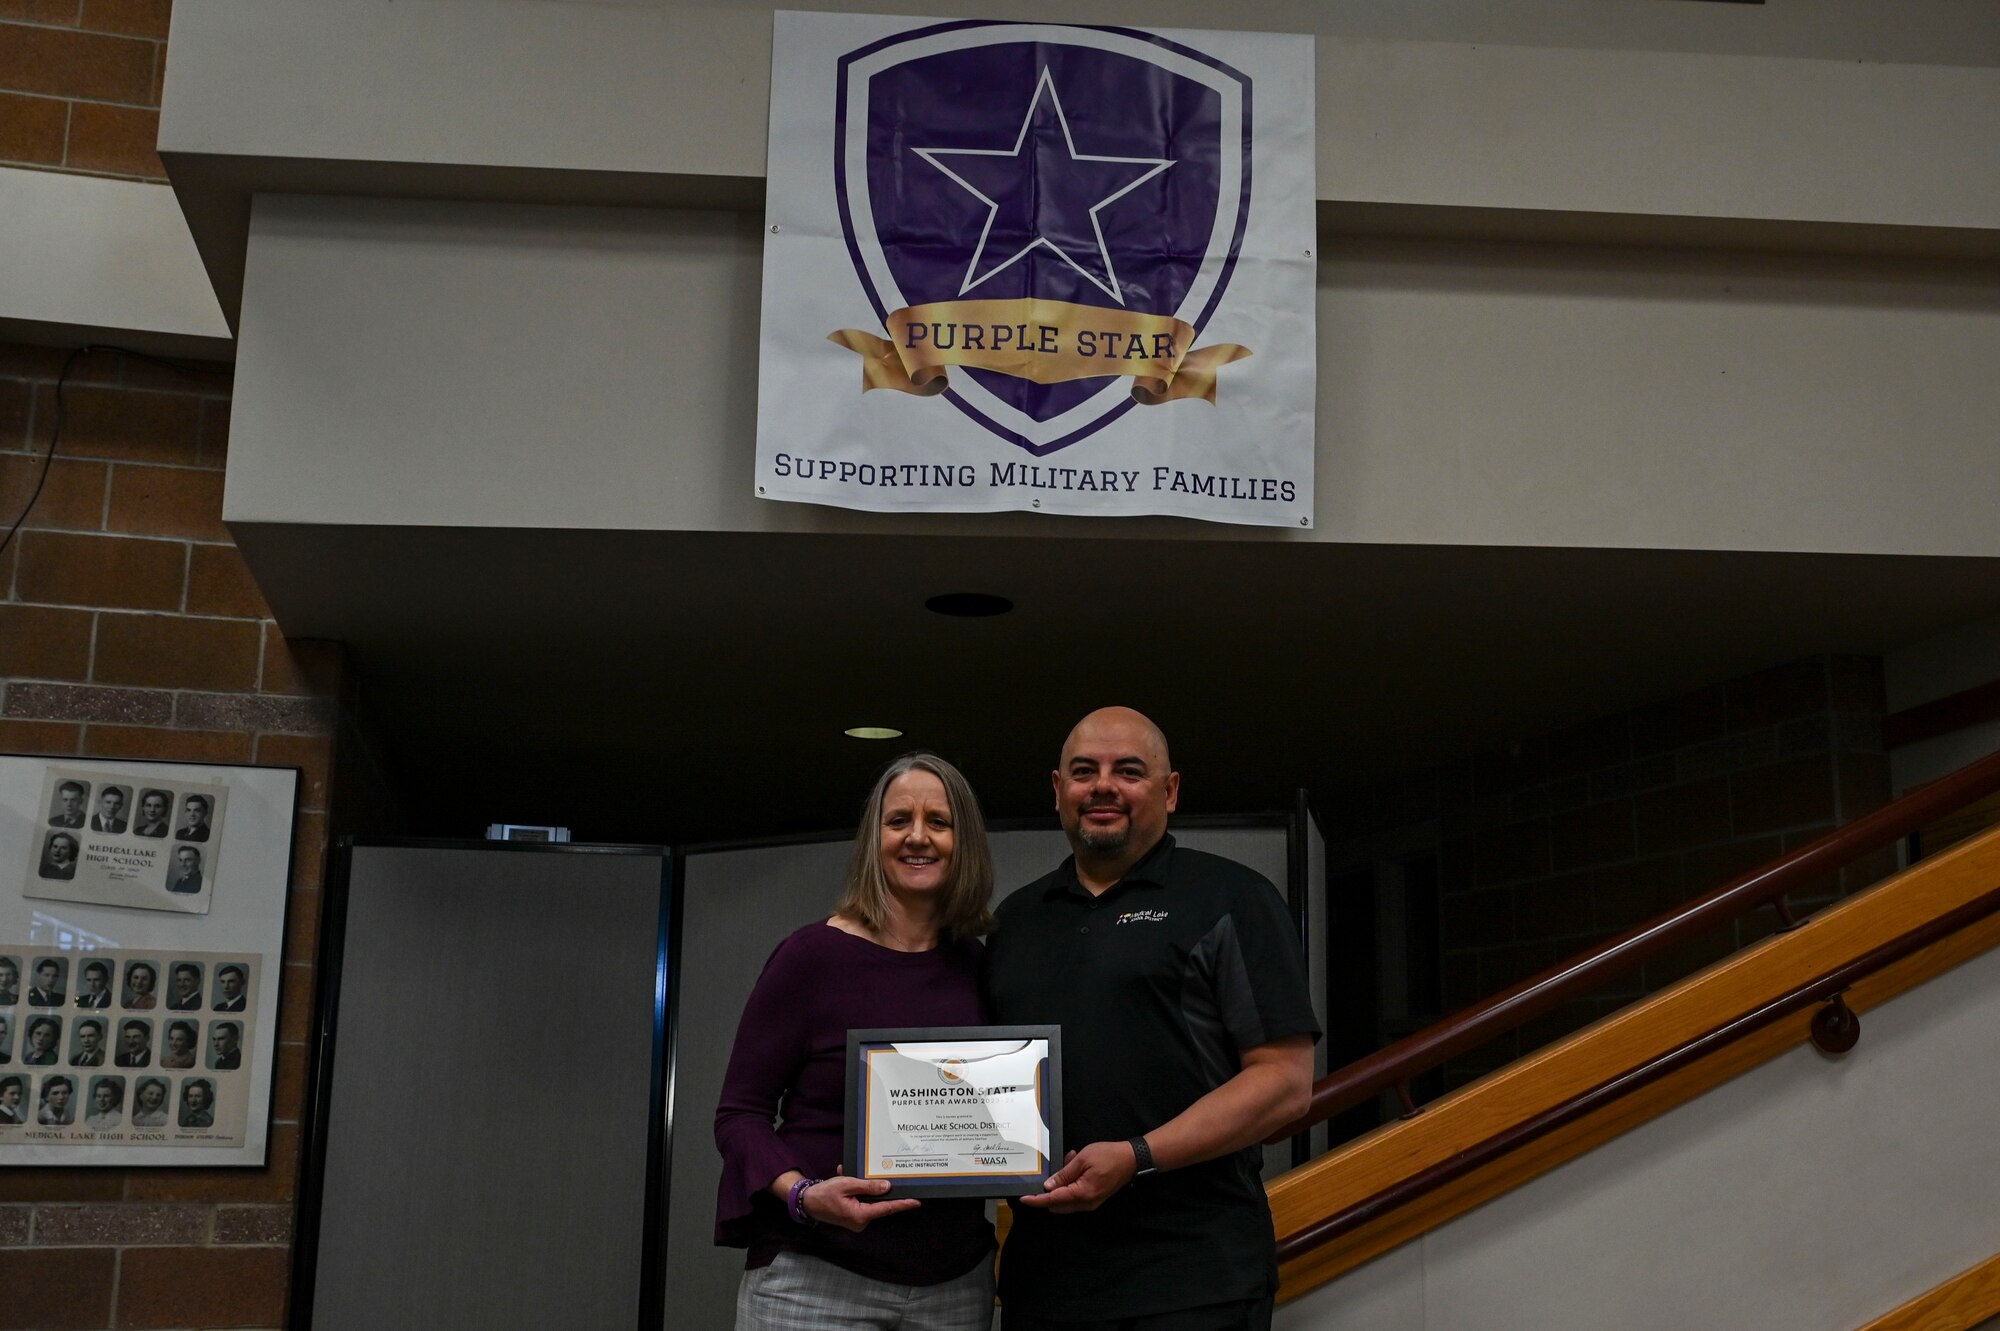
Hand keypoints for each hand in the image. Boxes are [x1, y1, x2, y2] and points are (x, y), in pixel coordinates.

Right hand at [803, 1166, 920, 1231]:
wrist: (807, 1202)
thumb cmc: (825, 1194)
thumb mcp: (847, 1184)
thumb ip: (868, 1186)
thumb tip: (887, 1187)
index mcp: (860, 1215)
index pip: (887, 1208)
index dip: (903, 1204)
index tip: (917, 1201)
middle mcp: (861, 1221)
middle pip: (878, 1203)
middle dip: (877, 1188)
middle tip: (882, 1174)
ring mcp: (856, 1220)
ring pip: (868, 1201)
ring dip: (861, 1187)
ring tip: (847, 1175)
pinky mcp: (852, 1216)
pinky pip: (860, 1201)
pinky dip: (855, 1190)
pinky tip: (844, 1177)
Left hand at [1015, 1141, 1137, 1212]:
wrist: (1132, 1160)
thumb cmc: (1108, 1156)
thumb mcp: (1083, 1160)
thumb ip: (1064, 1174)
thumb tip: (1048, 1187)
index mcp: (1081, 1194)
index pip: (1052, 1200)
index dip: (1036, 1200)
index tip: (1023, 1198)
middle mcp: (1085, 1204)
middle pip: (1057, 1204)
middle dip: (1050, 1189)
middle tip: (1056, 1166)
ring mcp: (1091, 1203)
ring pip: (1065, 1201)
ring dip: (1061, 1185)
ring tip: (1070, 1160)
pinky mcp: (1094, 1199)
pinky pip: (1075, 1196)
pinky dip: (1070, 1185)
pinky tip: (1075, 1165)